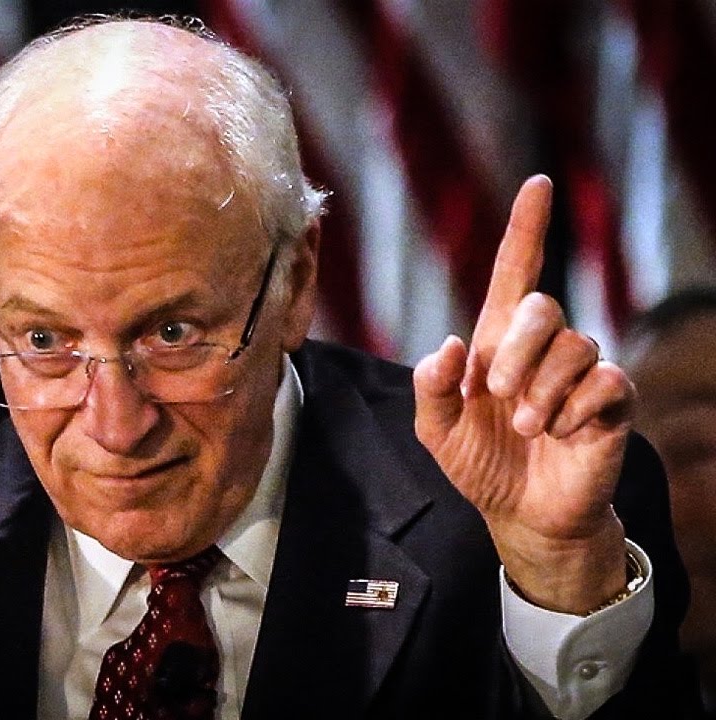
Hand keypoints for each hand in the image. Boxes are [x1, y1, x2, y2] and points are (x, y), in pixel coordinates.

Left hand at [413, 175, 634, 613]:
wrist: (522, 515)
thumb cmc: (480, 464)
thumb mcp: (437, 431)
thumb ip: (431, 388)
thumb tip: (447, 345)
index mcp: (497, 343)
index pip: (515, 271)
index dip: (526, 228)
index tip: (538, 184)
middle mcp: (542, 348)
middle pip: (543, 306)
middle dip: (518, 350)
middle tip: (498, 396)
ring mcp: (580, 372)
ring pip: (575, 345)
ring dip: (543, 391)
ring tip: (528, 427)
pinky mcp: (610, 401)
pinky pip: (605, 381)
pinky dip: (576, 410)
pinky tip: (564, 434)